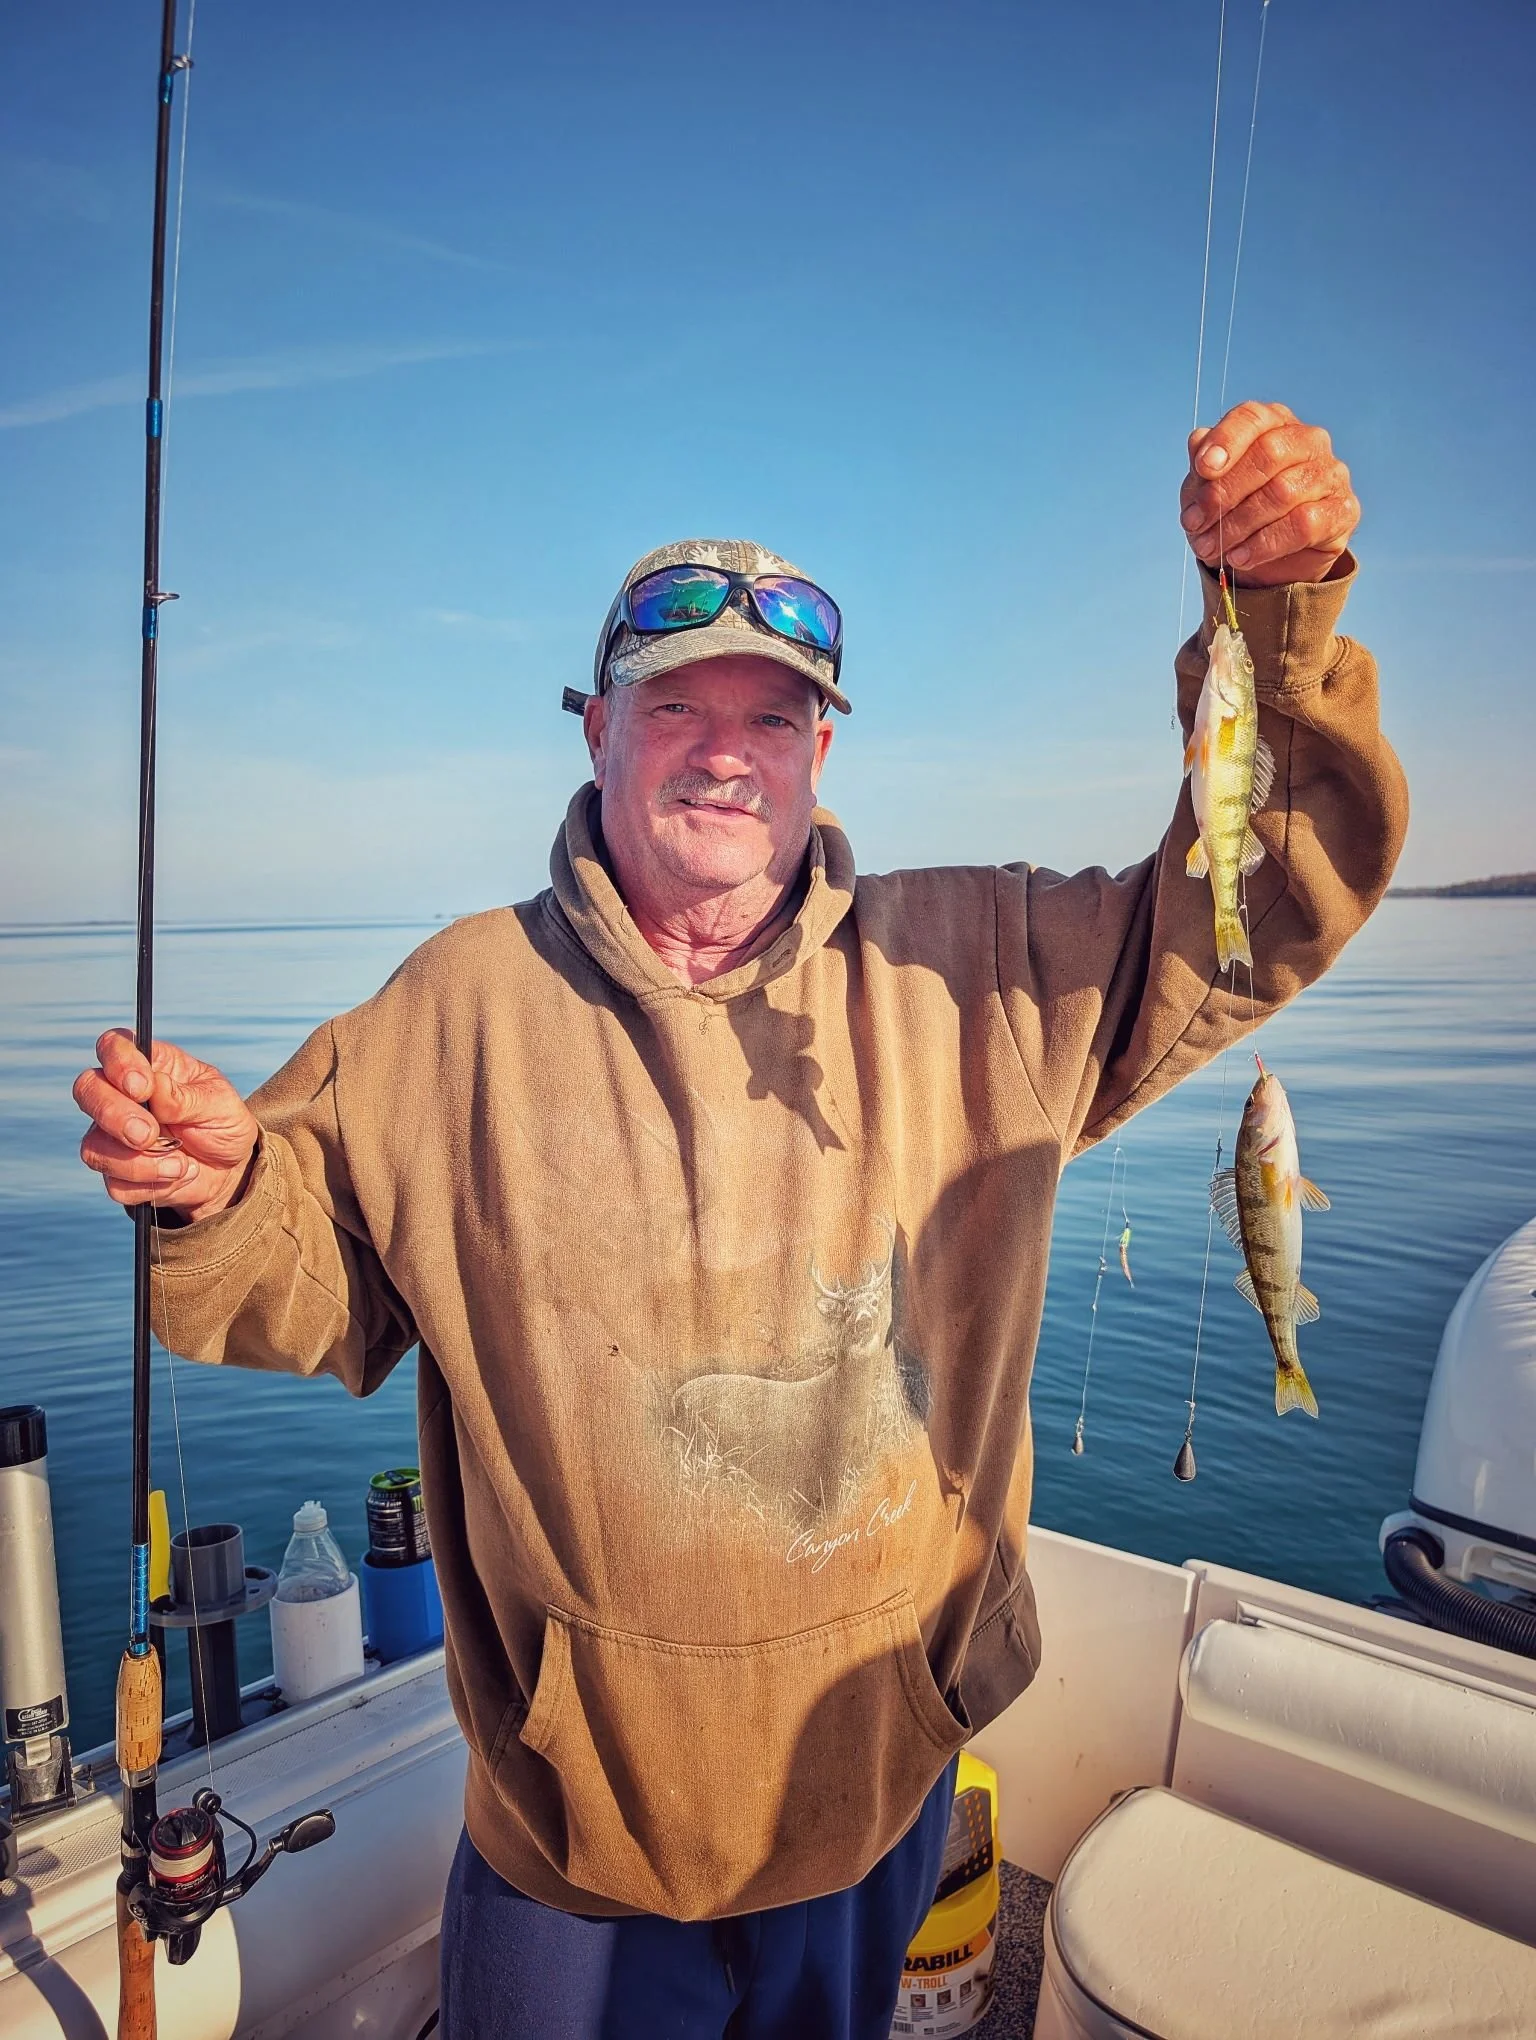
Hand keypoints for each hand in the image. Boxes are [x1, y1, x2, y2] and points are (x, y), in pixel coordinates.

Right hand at [73, 1030, 258, 1221]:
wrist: (229, 1170)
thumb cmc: (222, 1123)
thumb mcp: (219, 1103)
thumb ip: (186, 1096)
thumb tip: (156, 1087)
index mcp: (149, 1065)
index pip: (113, 1046)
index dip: (118, 1062)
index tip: (143, 1087)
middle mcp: (120, 1096)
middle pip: (88, 1090)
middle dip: (115, 1115)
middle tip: (149, 1134)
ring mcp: (112, 1135)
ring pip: (94, 1146)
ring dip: (140, 1161)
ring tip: (181, 1164)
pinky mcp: (116, 1172)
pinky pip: (115, 1183)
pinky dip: (149, 1184)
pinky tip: (177, 1175)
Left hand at [1180, 400, 1358, 585]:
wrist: (1271, 563)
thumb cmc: (1237, 512)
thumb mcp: (1208, 490)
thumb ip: (1203, 466)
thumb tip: (1198, 441)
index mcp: (1274, 423)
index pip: (1253, 417)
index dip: (1226, 440)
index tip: (1202, 469)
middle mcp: (1308, 441)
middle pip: (1268, 454)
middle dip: (1225, 493)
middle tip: (1196, 524)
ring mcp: (1330, 474)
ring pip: (1283, 492)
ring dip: (1238, 525)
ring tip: (1212, 548)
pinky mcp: (1343, 510)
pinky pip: (1303, 524)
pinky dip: (1264, 544)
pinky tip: (1240, 557)